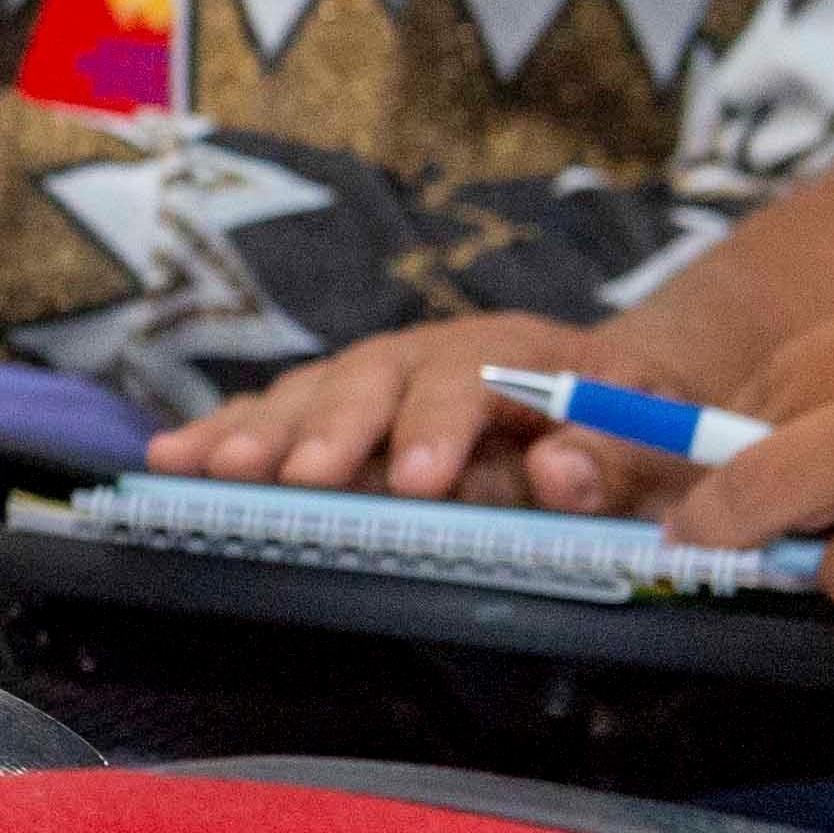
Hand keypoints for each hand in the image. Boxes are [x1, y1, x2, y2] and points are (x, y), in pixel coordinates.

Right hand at [151, 314, 638, 503]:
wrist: (612, 394)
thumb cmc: (635, 428)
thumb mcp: (660, 440)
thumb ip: (618, 456)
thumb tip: (562, 473)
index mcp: (521, 351)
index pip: (473, 376)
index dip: (442, 425)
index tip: (421, 481)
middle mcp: (434, 352)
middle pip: (372, 378)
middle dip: (329, 429)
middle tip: (293, 479)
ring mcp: (380, 378)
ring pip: (312, 394)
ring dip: (257, 431)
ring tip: (205, 467)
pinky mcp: (342, 407)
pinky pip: (278, 414)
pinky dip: (226, 433)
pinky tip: (174, 458)